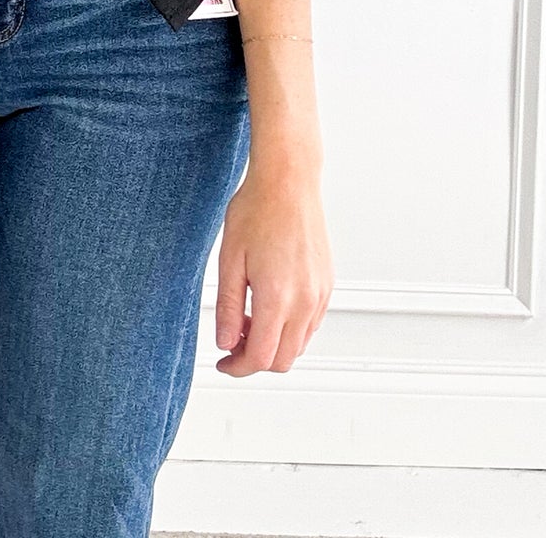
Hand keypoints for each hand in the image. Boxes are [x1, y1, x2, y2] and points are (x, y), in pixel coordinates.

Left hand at [213, 164, 333, 375]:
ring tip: (248, 316)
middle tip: (232, 338)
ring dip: (273, 343)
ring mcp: (320, 294)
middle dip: (254, 359)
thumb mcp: (229, 259)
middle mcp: (305, 301)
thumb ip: (228, 306)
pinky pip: (310, 324)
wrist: (288, 182)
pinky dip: (289, 328)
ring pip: (299, 344)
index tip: (223, 362)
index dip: (238, 367)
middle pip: (283, 360)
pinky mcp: (327, 285)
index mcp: (278, 297)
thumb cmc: (257, 210)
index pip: (261, 358)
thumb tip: (225, 342)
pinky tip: (269, 305)